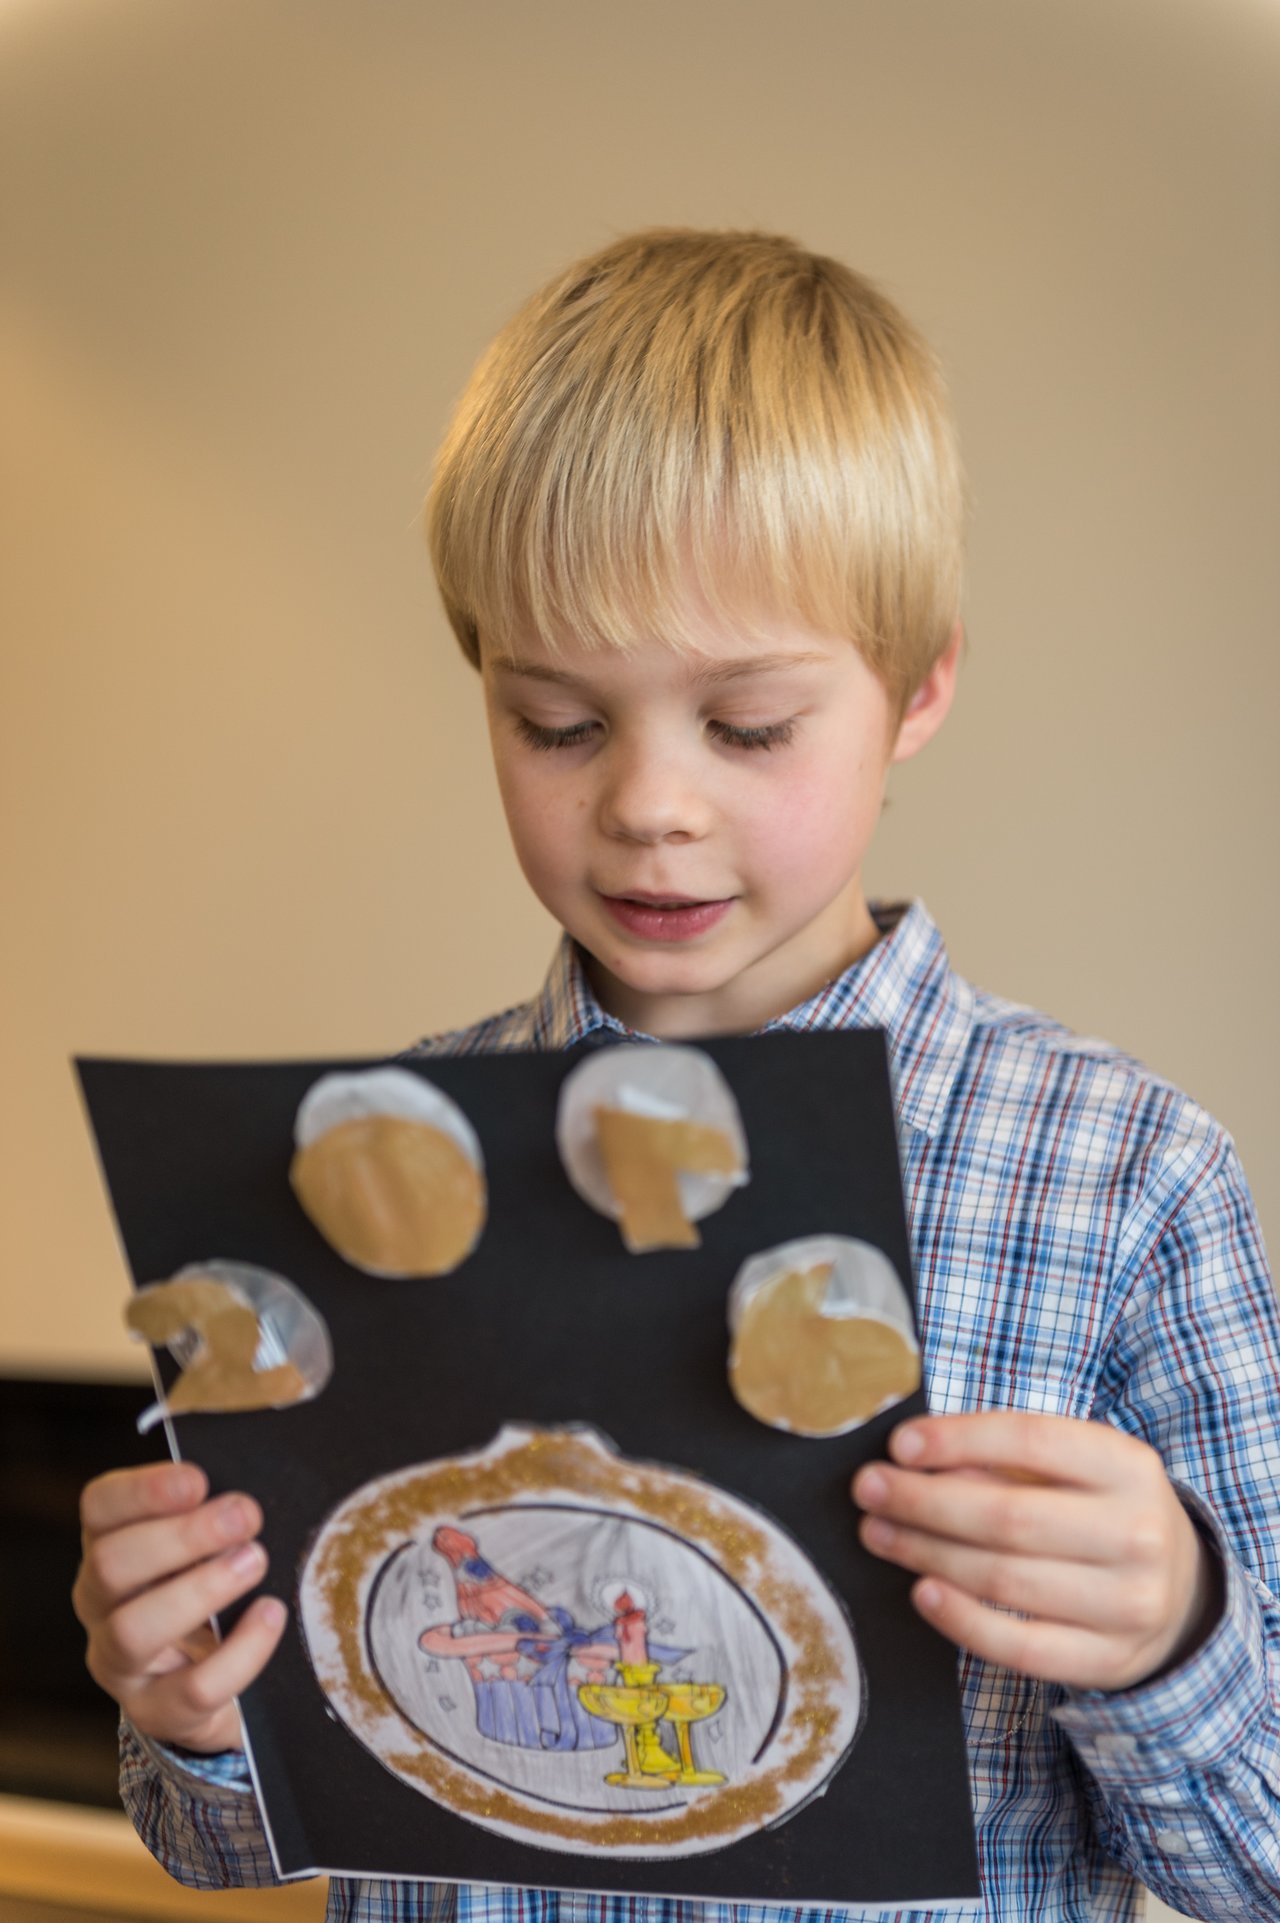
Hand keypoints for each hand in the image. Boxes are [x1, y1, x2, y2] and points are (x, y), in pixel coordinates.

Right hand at [72, 1461, 288, 1753]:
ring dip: (200, 1590)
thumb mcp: (206, 1546)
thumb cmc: (211, 1592)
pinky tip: (271, 1615)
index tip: (198, 1480)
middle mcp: (100, 1603)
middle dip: (181, 1537)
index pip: (100, 1507)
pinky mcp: (156, 1710)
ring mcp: (120, 1662)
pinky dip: (240, 1651)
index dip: (143, 1490)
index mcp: (109, 1546)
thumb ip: (217, 1513)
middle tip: (246, 1516)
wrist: (214, 1684)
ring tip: (255, 1562)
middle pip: (110, 1564)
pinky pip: (194, 1687)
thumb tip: (248, 1491)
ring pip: (134, 1629)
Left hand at [852, 1412, 1214, 1690]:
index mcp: (1129, 1466)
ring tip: (878, 1534)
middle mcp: (1139, 1534)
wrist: (1178, 1590)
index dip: (959, 1439)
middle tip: (869, 1490)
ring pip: (1005, 1580)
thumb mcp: (1073, 1466)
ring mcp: (1130, 1604)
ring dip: (927, 1553)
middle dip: (924, 1501)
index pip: (1032, 1440)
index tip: (900, 1444)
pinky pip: (1021, 1647)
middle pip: (1009, 1516)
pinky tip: (922, 1592)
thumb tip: (916, 1460)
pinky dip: (963, 1620)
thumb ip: (1004, 1459)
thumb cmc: (1099, 1510)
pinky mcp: (1109, 1661)